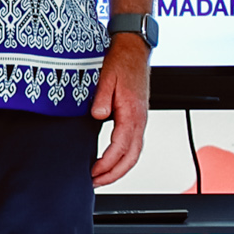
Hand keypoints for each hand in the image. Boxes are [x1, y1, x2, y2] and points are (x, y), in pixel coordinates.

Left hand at [89, 34, 150, 185]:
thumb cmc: (122, 62)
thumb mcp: (107, 77)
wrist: (134, 50)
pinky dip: (123, 159)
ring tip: (101, 177)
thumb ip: (102, 99)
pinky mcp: (137, 119)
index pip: (121, 147)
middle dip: (114, 175)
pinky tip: (110, 162)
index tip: (93, 172)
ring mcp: (140, 121)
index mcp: (132, 112)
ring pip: (134, 154)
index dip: (107, 163)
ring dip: (118, 170)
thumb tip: (98, 116)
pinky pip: (133, 146)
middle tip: (95, 182)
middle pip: (131, 158)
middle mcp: (139, 120)